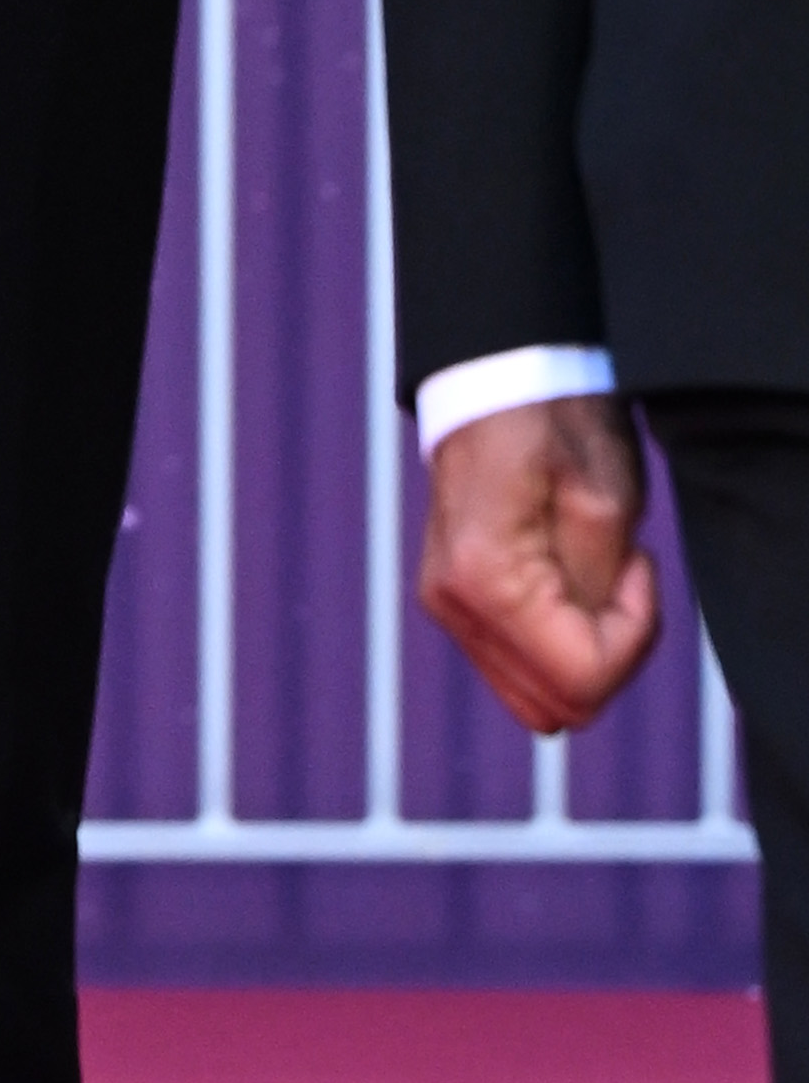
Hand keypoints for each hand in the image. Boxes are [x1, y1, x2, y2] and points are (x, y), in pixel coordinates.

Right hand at [419, 393, 662, 735]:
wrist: (496, 375)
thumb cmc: (553, 421)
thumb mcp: (605, 500)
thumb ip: (602, 594)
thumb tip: (595, 655)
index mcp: (486, 581)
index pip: (582, 681)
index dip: (633, 638)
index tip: (637, 566)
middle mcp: (452, 606)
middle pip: (557, 707)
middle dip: (611, 655)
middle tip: (621, 575)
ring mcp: (446, 606)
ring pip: (536, 696)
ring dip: (584, 650)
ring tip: (593, 570)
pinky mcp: (453, 600)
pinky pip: (517, 664)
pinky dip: (558, 639)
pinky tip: (567, 574)